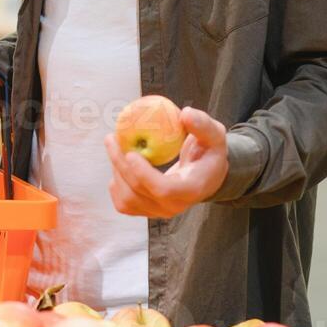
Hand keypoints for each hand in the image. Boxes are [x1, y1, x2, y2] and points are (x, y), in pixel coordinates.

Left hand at [105, 107, 228, 217]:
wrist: (205, 176)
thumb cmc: (209, 152)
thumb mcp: (215, 135)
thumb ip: (203, 125)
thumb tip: (185, 113)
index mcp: (191, 189)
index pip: (164, 189)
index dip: (144, 174)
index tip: (130, 153)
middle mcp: (174, 206)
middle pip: (138, 192)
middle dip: (120, 165)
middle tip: (111, 138)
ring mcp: (159, 212)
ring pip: (127, 199)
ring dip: (115, 171)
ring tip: (114, 146)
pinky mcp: (147, 212)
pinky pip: (123, 204)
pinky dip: (115, 185)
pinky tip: (119, 165)